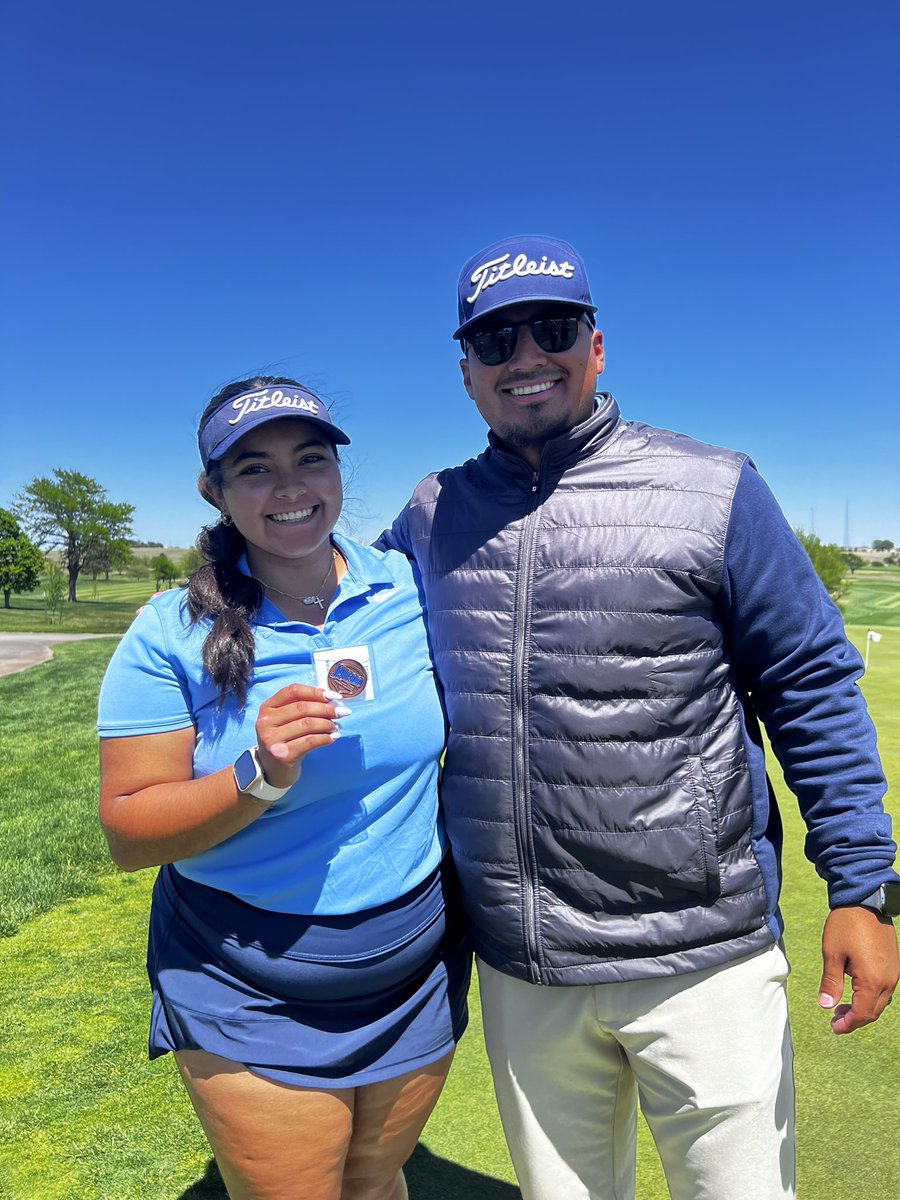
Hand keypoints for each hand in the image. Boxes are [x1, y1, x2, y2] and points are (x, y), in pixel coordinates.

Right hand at [254, 685, 348, 789]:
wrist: (272, 769)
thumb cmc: (284, 739)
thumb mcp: (285, 720)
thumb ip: (301, 707)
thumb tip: (332, 700)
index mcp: (267, 707)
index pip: (293, 691)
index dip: (315, 691)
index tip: (335, 697)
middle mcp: (266, 722)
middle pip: (302, 707)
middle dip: (326, 709)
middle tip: (342, 712)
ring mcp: (272, 739)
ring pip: (307, 724)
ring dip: (327, 724)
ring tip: (336, 727)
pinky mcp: (282, 755)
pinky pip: (310, 741)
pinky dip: (325, 738)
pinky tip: (333, 737)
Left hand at [818, 906, 899, 1033]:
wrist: (865, 901)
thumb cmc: (846, 925)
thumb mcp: (832, 954)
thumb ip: (831, 983)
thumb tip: (826, 1006)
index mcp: (873, 980)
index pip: (863, 1014)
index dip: (848, 1024)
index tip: (833, 1027)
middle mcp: (889, 980)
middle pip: (873, 1011)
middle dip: (855, 1019)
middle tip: (835, 1019)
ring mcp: (894, 972)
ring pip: (880, 1001)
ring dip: (863, 1008)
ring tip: (841, 1006)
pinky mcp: (894, 964)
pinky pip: (884, 989)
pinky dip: (870, 996)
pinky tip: (855, 991)